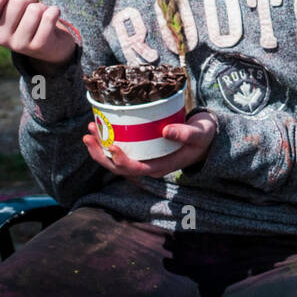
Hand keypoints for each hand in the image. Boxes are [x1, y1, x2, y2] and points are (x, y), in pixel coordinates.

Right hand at [0, 0, 77, 69]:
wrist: (51, 45)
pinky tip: (53, 17)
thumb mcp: (12, 8)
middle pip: (16, 2)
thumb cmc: (29, 19)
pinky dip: (54, 11)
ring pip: (35, 9)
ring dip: (43, 7)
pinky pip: (49, 17)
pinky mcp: (38, 46)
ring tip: (42, 14)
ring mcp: (19, 44)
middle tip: (33, 3)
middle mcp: (1, 38)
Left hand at [83, 111, 216, 178]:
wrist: (207, 136)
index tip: (111, 145)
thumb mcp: (200, 133)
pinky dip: (107, 140)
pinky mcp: (141, 149)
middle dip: (101, 153)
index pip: (135, 169)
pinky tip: (100, 127)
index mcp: (161, 166)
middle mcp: (148, 165)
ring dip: (99, 146)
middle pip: (118, 167)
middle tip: (89, 135)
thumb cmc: (204, 136)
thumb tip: (166, 131)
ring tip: (90, 129)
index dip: (120, 160)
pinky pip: (120, 148)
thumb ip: (185, 133)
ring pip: (115, 158)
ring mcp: (143, 158)